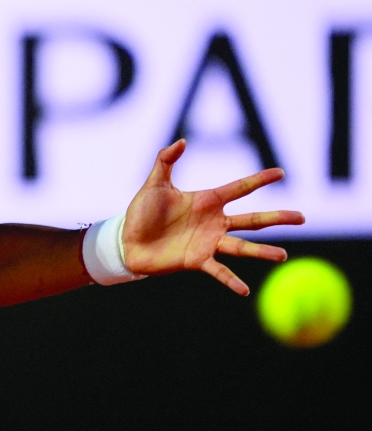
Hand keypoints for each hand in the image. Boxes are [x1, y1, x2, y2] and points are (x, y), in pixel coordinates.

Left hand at [122, 140, 303, 295]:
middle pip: (252, 219)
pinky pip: (218, 271)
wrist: (127, 240)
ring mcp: (208, 242)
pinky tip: (244, 289)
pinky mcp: (197, 261)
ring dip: (262, 252)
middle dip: (277, 218)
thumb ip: (166, 160)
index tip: (281, 173)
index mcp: (207, 201)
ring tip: (282, 255)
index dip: (259, 180)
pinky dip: (231, 280)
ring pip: (242, 246)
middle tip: (302, 217)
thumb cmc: (142, 211)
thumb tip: (182, 141)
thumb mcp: (154, 183)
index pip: (239, 188)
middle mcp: (214, 222)